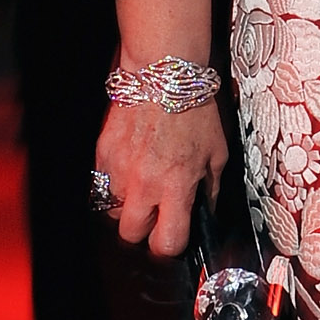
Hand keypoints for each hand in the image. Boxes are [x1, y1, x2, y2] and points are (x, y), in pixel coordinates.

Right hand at [93, 97, 225, 258]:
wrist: (162, 74)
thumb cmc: (194, 110)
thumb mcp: (217, 153)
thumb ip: (210, 188)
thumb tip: (205, 211)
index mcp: (176, 186)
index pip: (166, 242)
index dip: (171, 244)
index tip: (175, 234)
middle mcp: (143, 183)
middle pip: (130, 234)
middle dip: (143, 229)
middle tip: (155, 212)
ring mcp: (118, 169)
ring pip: (112, 209)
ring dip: (126, 203)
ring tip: (143, 182)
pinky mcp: (102, 154)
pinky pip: (102, 183)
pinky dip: (114, 181)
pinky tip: (131, 164)